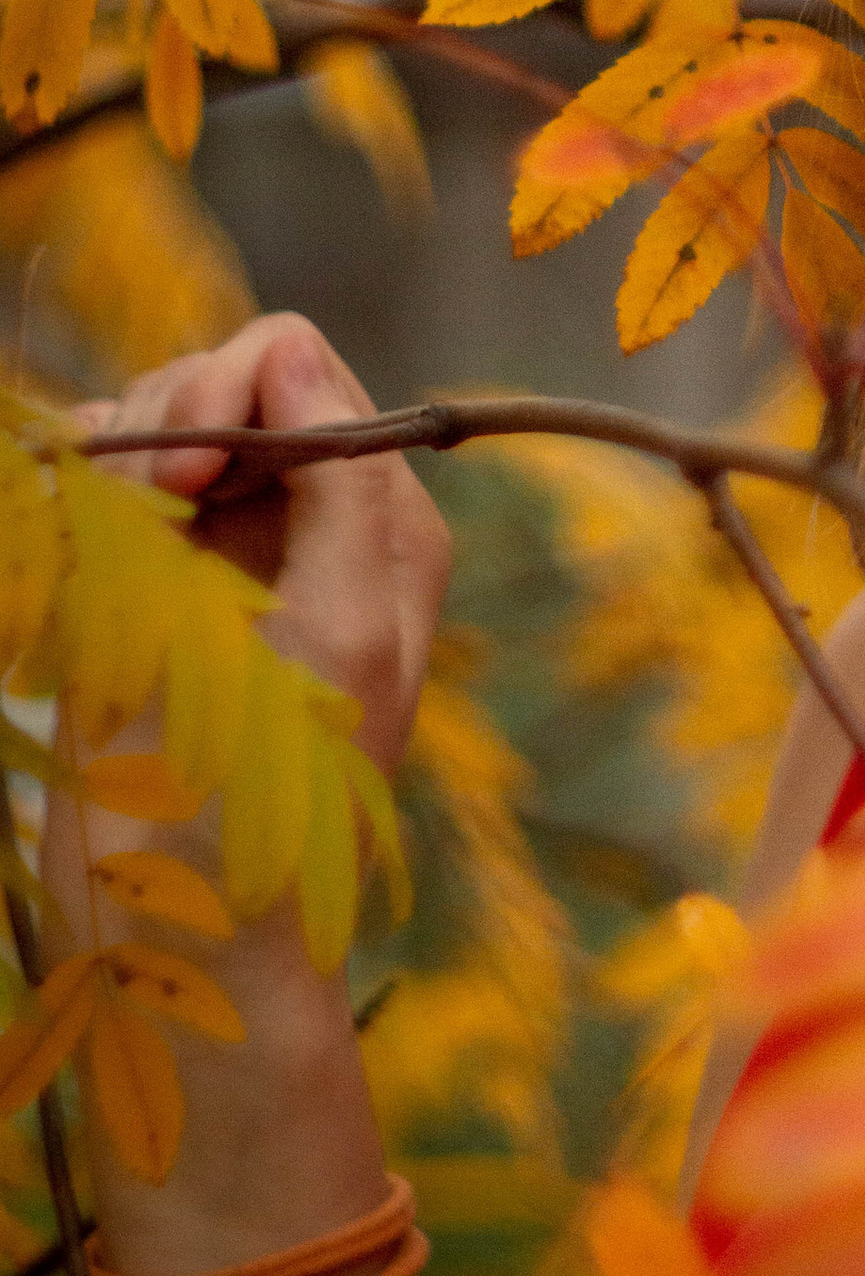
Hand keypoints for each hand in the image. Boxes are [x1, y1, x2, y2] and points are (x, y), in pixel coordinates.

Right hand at [69, 313, 448, 779]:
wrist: (186, 925)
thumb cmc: (279, 798)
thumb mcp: (343, 632)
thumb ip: (338, 484)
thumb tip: (293, 350)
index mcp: (374, 517)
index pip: (300, 369)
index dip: (234, 392)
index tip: (193, 473)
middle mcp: (304, 516)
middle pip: (225, 382)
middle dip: (174, 418)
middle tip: (148, 509)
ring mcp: (221, 548)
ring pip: (159, 421)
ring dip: (125, 449)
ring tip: (110, 532)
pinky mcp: (147, 584)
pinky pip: (108, 479)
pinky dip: (83, 479)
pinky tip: (78, 524)